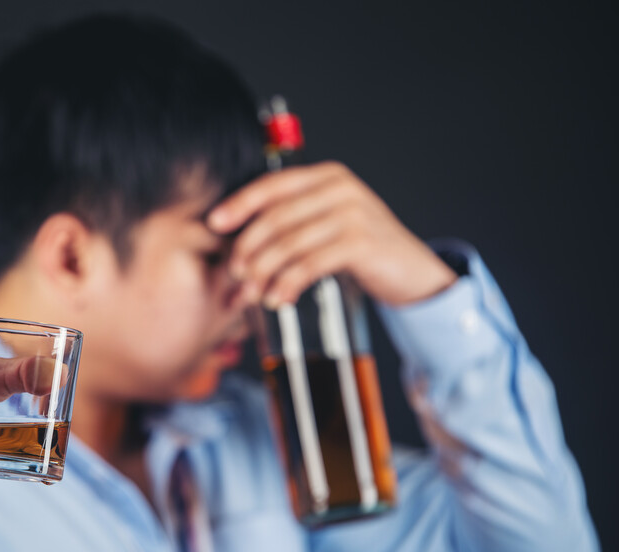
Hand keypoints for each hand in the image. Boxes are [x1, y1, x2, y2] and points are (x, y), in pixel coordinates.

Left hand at [207, 161, 456, 307]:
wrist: (411, 271)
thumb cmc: (361, 250)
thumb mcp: (326, 225)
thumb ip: (293, 222)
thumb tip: (238, 244)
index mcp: (326, 177)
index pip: (272, 185)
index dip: (239, 204)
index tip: (214, 224)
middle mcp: (339, 188)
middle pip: (275, 217)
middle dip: (249, 248)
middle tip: (235, 274)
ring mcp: (353, 213)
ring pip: (289, 243)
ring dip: (264, 273)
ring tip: (254, 294)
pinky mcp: (361, 242)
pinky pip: (309, 264)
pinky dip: (288, 284)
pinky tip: (279, 300)